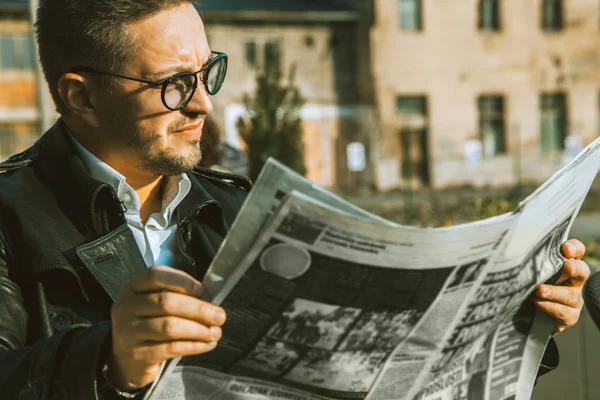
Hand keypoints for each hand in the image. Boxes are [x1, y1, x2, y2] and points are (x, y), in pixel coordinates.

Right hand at [108, 266, 226, 389]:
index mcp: (132, 288)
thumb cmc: (148, 325)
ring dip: (198, 329)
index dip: (182, 281)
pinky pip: (171, 348)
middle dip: (198, 309)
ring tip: (216, 332)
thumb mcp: (153, 305)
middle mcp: (126, 307)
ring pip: (169, 327)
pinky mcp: (137, 355)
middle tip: (219, 316)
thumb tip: (209, 298)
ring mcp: (128, 332)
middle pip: (166, 302)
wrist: (126, 360)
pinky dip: (194, 346)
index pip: (155, 276)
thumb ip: (175, 296)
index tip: (202, 290)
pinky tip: (207, 344)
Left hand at [533, 239, 589, 335]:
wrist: (526, 314)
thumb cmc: (526, 284)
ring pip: (570, 295)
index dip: (574, 248)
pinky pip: (564, 313)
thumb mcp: (527, 271)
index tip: (565, 249)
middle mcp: (573, 280)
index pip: (576, 251)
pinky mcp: (569, 316)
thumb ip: (528, 261)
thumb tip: (513, 248)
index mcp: (565, 264)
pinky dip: (550, 307)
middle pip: (582, 271)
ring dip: (555, 292)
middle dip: (575, 268)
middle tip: (567, 266)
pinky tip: (538, 303)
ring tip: (540, 290)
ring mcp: (573, 299)